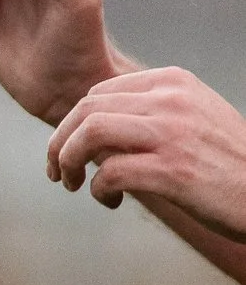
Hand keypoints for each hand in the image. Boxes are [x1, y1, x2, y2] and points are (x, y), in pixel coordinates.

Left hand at [49, 67, 245, 238]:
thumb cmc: (228, 162)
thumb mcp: (193, 117)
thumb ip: (149, 114)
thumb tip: (91, 131)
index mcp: (174, 82)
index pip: (99, 93)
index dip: (73, 123)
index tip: (70, 149)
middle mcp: (171, 101)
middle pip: (85, 110)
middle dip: (59, 142)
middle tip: (57, 171)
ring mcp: (172, 134)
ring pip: (89, 133)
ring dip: (67, 161)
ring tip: (71, 183)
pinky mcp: (172, 170)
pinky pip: (109, 173)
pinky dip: (98, 190)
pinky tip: (110, 201)